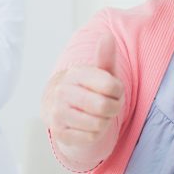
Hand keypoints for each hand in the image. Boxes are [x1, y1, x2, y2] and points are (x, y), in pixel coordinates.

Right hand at [43, 33, 123, 158]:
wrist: (56, 107)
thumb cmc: (85, 88)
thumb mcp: (97, 72)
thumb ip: (104, 56)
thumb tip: (108, 36)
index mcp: (75, 74)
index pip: (111, 85)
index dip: (118, 91)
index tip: (113, 90)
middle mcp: (62, 92)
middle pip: (104, 107)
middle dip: (113, 108)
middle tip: (109, 105)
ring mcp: (58, 113)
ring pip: (99, 124)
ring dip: (104, 122)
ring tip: (97, 114)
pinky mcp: (59, 133)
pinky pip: (91, 137)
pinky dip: (95, 133)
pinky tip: (87, 125)